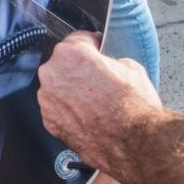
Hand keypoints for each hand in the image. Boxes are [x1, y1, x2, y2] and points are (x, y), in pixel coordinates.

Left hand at [37, 32, 163, 171]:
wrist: (136, 145)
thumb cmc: (135, 108)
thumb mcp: (130, 66)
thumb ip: (108, 60)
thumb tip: (106, 63)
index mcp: (71, 54)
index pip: (78, 39)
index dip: (92, 44)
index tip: (96, 48)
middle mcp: (52, 75)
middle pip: (63, 63)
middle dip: (79, 68)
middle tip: (99, 78)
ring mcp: (48, 100)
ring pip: (58, 86)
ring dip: (72, 90)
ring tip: (96, 101)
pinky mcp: (49, 122)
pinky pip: (57, 108)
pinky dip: (69, 110)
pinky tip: (89, 115)